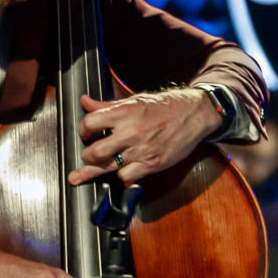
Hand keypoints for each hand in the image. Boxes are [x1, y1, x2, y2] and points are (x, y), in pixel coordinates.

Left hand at [67, 88, 221, 185]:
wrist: (194, 113)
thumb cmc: (165, 106)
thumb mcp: (135, 101)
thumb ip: (107, 105)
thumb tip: (85, 102)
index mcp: (125, 112)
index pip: (90, 122)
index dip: (83, 130)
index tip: (85, 134)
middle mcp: (131, 131)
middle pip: (95, 151)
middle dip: (87, 155)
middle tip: (88, 155)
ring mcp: (142, 150)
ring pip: (108, 167)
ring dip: (100, 168)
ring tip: (94, 167)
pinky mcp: (153, 164)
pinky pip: (127, 177)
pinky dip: (122, 175)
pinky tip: (123, 169)